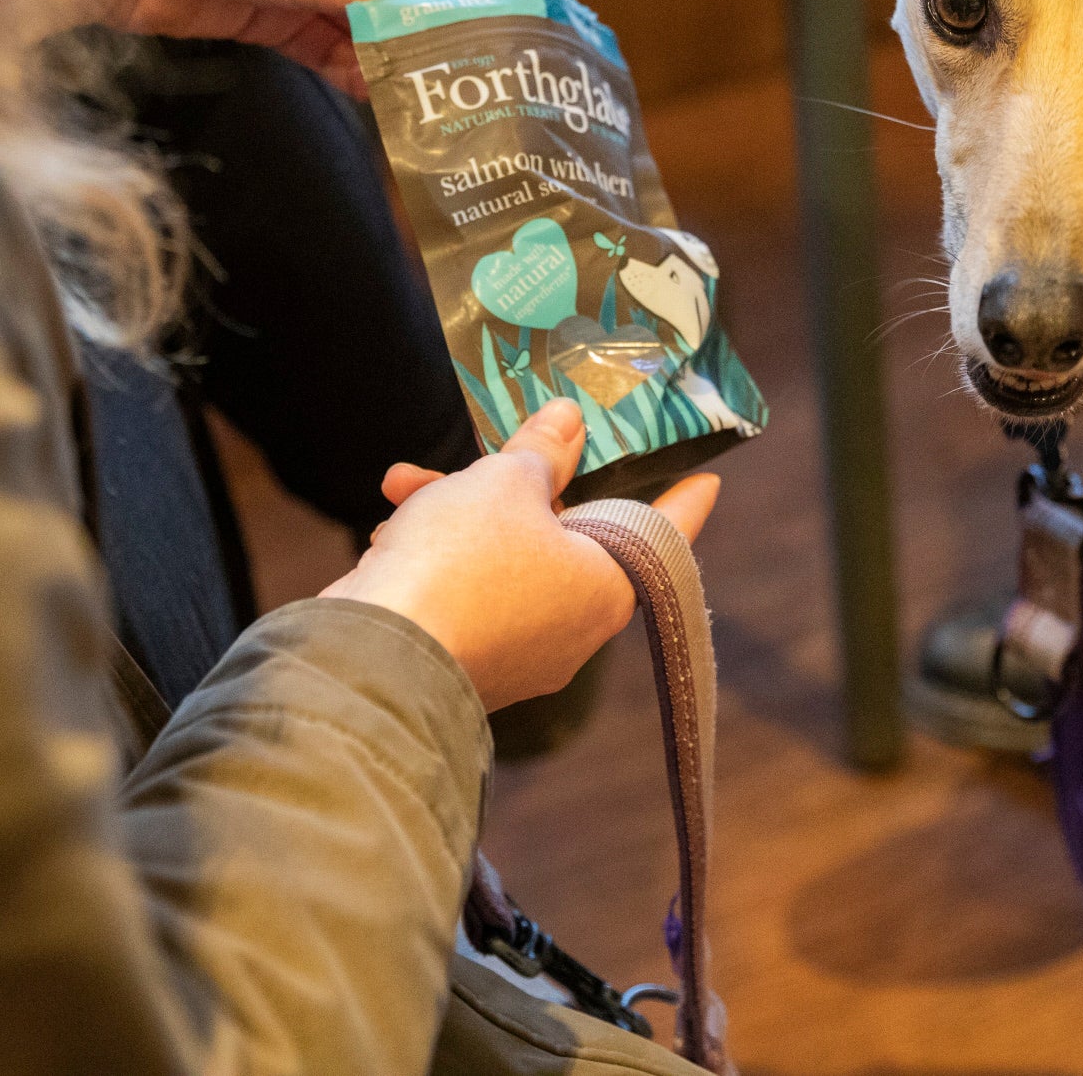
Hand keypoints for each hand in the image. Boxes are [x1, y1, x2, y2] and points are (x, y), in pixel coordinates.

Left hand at [0, 0, 475, 90]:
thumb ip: (395, 1)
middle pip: (415, 4)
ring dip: (396, 75)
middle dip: (433, 54)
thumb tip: (471, 33)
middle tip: (468, 113)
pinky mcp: (284, 12)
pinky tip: (381, 112)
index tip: (498, 77)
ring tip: (430, 123)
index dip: (471, 22)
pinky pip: (341, 53)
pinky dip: (360, 80)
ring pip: (379, 35)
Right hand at [321, 400, 719, 709]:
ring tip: (407, 484)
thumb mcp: (505, 483)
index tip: (708, 479)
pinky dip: (436, 556)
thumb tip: (569, 423)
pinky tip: (389, 530)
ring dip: (457, 512)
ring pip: (505, 560)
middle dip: (518, 485)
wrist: (374, 657)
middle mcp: (574, 629)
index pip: (663, 531)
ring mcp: (520, 652)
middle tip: (498, 450)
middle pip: (567, 537)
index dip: (682, 499)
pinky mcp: (468, 660)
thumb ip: (541, 451)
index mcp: (609, 586)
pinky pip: (468, 593)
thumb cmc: (462, 561)